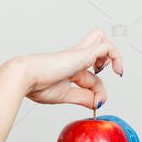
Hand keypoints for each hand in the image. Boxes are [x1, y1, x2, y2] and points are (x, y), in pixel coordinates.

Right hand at [8, 28, 122, 110]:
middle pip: (97, 42)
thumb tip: (97, 103)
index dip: (98, 90)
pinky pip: (107, 48)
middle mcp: (75, 56)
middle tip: (104, 73)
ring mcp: (79, 53)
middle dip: (107, 57)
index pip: (91, 74)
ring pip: (102, 39)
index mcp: (70, 67)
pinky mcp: (83, 54)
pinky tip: (116, 70)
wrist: (25, 77)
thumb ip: (82, 97)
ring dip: (113, 54)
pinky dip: (116, 57)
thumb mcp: (66, 95)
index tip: (96, 102)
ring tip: (114, 69)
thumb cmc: (37, 85)